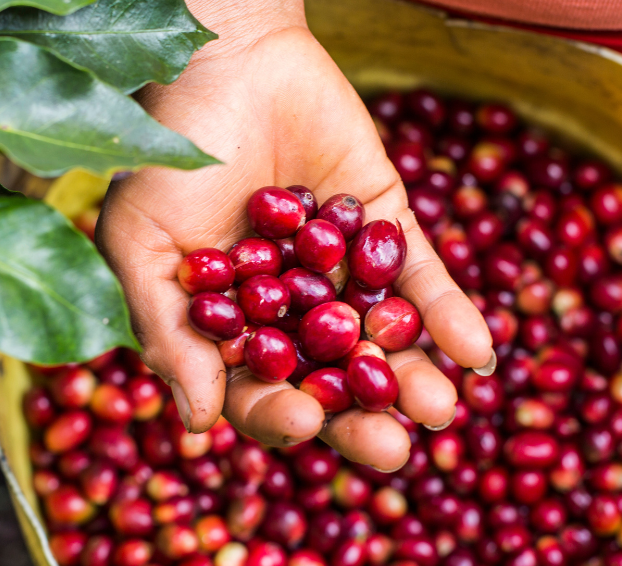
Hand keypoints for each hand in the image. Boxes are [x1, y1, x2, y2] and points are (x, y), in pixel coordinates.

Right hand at [96, 1, 493, 471]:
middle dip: (361, 420)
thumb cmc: (167, 152)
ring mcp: (339, 273)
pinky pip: (423, 280)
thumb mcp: (143, 244)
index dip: (279, 413)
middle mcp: (287, 311)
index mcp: (227, 326)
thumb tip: (197, 425)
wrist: (224, 58)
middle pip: (329, 383)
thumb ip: (169, 333)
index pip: (257, 389)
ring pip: (380, 341)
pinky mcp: (385, 228)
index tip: (300, 419)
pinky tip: (479, 353)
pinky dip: (451, 316)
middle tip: (393, 451)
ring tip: (439, 410)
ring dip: (412, 380)